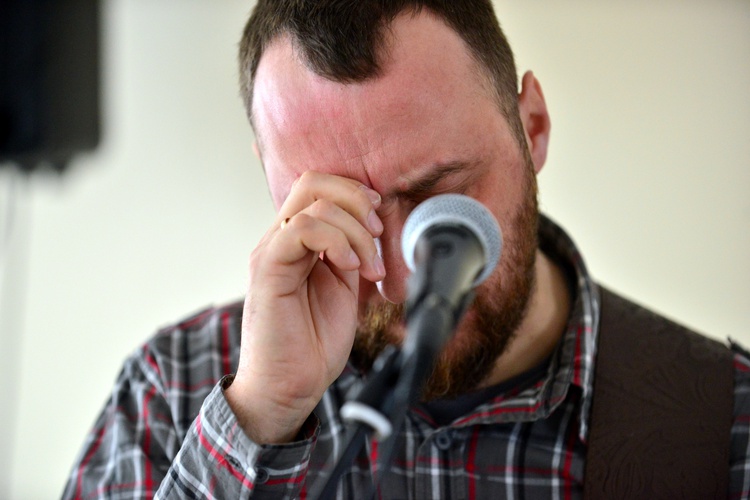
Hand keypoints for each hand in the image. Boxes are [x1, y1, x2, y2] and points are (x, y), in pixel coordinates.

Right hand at [225, 172, 384, 442]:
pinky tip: (350, 268)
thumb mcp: (344, 287)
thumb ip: (350, 253)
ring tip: (368, 269)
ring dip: (355, 231)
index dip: (355, 193)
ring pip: (313, 202)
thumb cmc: (313, 343)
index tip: (379, 221)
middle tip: (376, 234)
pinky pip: (300, 229)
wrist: (288, 386)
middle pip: (313, 182)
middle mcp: (280, 239)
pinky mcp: (267, 268)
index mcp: (298, 241)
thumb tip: (370, 226)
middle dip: (356, 200)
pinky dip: (336, 242)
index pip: (319, 187)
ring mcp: (271, 251)